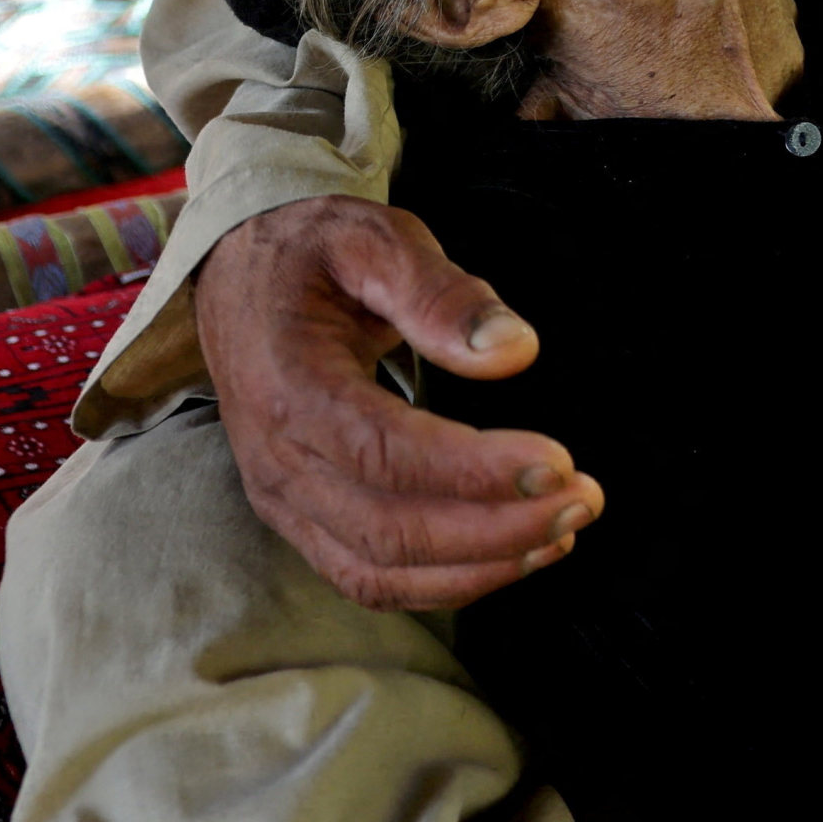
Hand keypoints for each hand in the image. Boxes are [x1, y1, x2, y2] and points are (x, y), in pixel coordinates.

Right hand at [201, 195, 601, 611]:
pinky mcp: (299, 517)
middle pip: (388, 529)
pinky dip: (442, 582)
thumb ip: (443, 294)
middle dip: (496, 529)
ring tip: (562, 532)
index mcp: (289, 386)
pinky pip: (368, 576)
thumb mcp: (376, 239)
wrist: (239, 274)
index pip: (386, 452)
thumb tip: (515, 351)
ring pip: (379, 571)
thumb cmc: (314, 251)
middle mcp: (276, 459)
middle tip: (583, 500)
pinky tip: (511, 554)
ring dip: (478, 567)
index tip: (558, 462)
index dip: (475, 470)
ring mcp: (282, 498)